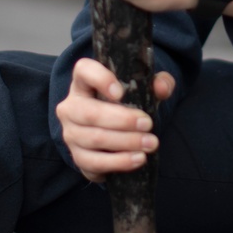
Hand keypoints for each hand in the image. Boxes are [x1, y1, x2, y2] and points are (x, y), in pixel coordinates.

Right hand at [56, 56, 174, 181]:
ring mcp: (71, 134)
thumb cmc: (128, 105)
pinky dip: (118, 162)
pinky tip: (138, 159)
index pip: (84, 71)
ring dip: (125, 142)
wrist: (119, 134)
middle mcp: (71, 107)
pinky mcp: (78, 157)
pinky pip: (94, 162)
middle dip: (122, 120)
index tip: (121, 92)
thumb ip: (158, 83)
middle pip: (89, 112)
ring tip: (150, 143)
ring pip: (94, 138)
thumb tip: (162, 87)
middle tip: (148, 124)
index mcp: (84, 83)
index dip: (100, 79)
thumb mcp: (144, 90)